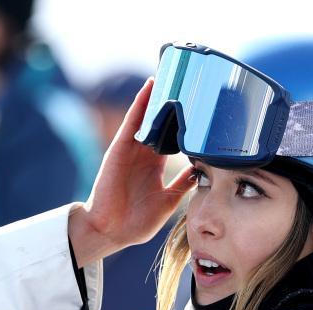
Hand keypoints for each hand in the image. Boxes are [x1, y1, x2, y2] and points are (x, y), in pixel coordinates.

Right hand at [69, 78, 195, 264]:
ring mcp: (132, 150)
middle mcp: (144, 154)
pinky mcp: (120, 148)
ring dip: (158, 97)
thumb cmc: (137, 221)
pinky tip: (150, 87)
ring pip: (147, 117)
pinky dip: (140, 104)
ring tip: (173, 76)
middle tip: (189, 84)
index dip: (184, 124)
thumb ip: (183, 184)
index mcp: (156, 166)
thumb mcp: (168, 200)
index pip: (172, 139)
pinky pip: (132, 122)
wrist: (111, 231)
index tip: (200, 110)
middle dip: (172, 105)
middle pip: (160, 123)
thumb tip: (201, 170)